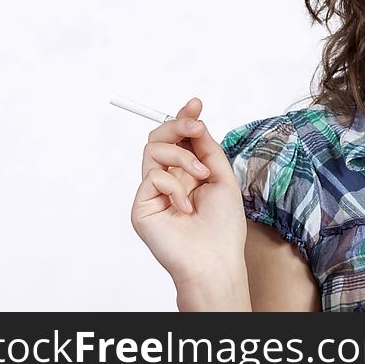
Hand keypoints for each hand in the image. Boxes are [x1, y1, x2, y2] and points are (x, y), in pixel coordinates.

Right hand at [130, 97, 247, 289]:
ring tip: (201, 177)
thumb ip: (208, 149)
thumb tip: (197, 122)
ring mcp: (153, 193)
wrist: (215, 260)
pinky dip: (174, 187)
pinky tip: (186, 208)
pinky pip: (153, 176)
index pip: (180, 139)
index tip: (195, 103)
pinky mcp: (141, 206)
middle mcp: (168, 180)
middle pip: (160, 137)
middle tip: (196, 127)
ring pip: (153, 150)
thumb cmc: (223, 227)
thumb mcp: (222, 178)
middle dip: (178, 126)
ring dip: (182, 157)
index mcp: (188, 173)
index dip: (184, 119)